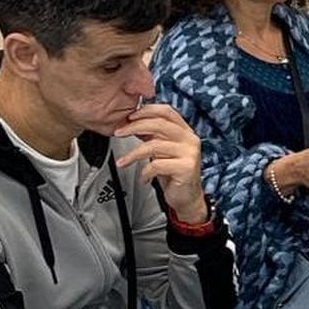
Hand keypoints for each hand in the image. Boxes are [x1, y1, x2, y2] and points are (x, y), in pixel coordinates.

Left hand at [113, 104, 207, 221]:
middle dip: (134, 127)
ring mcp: (190, 153)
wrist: (187, 197)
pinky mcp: (186, 168)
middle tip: (119, 133)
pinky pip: (157, 165)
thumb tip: (133, 122)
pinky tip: (144, 177)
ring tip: (123, 161)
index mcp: (185, 131)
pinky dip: (145, 172)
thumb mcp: (162, 150)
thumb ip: (153, 135)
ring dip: (133, 154)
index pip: (167, 111)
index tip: (129, 116)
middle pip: (159, 124)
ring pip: (154, 145)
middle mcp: (190, 139)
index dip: (147, 110)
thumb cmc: (173, 173)